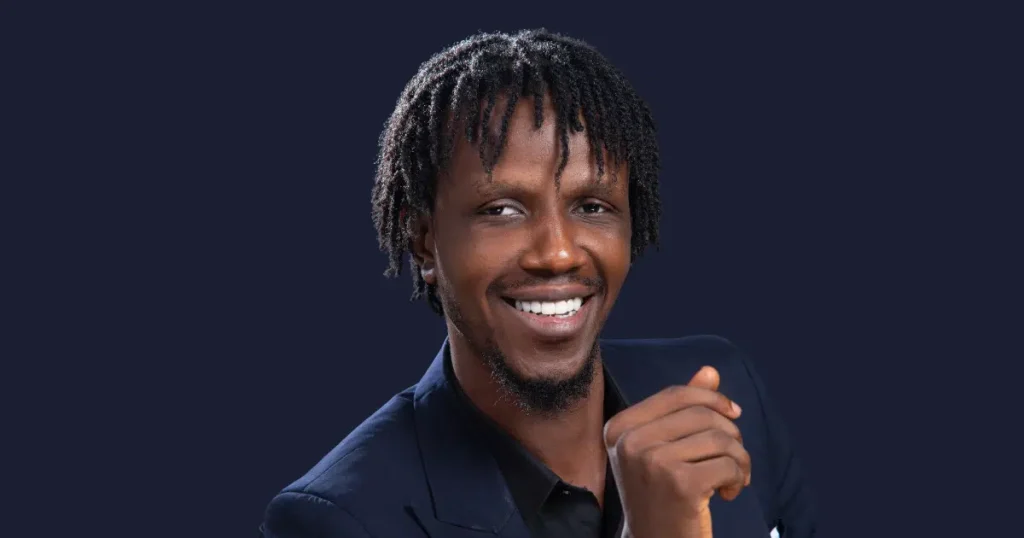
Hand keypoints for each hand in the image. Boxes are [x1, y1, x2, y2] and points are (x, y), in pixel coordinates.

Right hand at [604, 366, 750, 537]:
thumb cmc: (661, 496)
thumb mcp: (663, 449)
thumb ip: (683, 409)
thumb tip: (709, 371)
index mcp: (621, 428)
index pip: (676, 394)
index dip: (712, 398)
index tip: (734, 415)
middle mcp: (630, 442)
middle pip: (702, 415)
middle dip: (730, 435)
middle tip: (733, 460)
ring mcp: (653, 462)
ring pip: (720, 438)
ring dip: (739, 459)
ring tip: (733, 478)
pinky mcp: (680, 484)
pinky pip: (728, 464)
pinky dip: (738, 478)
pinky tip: (728, 494)